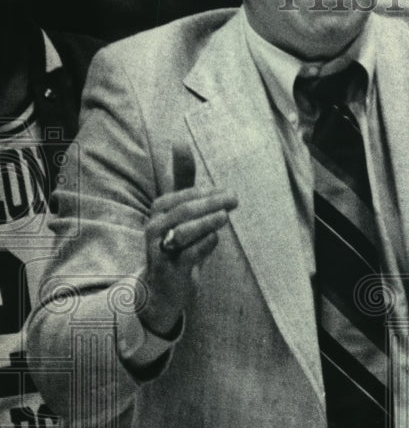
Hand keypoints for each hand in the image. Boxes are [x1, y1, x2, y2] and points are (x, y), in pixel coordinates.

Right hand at [141, 146, 237, 334]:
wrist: (162, 286)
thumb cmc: (175, 241)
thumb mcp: (179, 210)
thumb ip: (182, 179)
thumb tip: (179, 141)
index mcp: (159, 210)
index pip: (183, 195)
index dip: (206, 192)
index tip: (229, 192)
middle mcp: (155, 228)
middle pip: (183, 210)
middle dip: (211, 203)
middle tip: (234, 199)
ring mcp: (159, 250)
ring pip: (183, 232)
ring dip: (206, 222)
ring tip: (225, 217)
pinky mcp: (169, 270)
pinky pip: (187, 255)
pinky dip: (203, 245)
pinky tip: (215, 239)